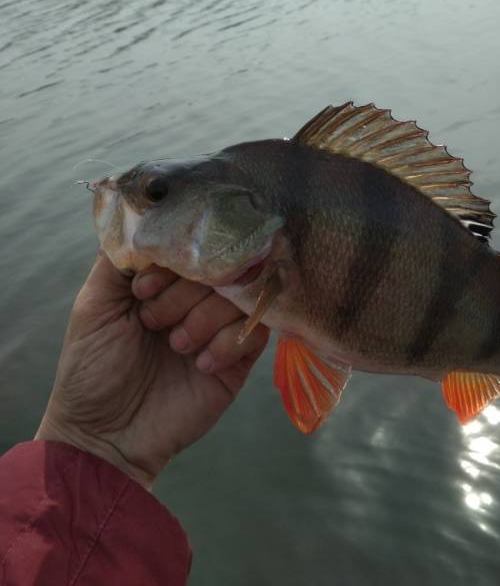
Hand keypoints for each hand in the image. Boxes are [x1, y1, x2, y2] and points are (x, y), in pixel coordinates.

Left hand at [36, 252, 268, 486]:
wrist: (105, 437)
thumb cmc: (92, 369)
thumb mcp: (94, 305)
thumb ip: (117, 258)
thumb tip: (139, 215)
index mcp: (164, 280)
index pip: (188, 244)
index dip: (172, 258)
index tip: (141, 288)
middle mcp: (194, 297)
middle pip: (217, 266)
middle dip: (182, 293)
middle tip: (151, 321)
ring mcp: (219, 327)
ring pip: (238, 296)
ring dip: (202, 319)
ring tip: (175, 346)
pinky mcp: (238, 359)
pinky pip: (255, 331)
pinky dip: (226, 343)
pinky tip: (199, 363)